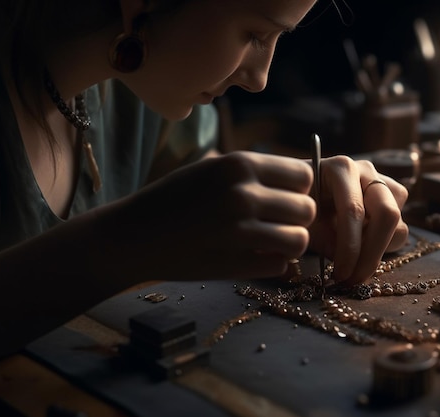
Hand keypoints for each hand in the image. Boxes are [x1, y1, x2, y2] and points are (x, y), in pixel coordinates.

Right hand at [98, 151, 315, 280]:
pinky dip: (272, 265)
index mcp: (239, 164)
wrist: (133, 236)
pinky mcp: (234, 265)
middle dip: (296, 218)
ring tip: (270, 242)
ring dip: (289, 244)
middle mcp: (243, 194)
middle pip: (307, 209)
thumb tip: (302, 179)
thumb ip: (252, 173)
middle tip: (277, 224)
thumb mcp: (211, 169)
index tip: (285, 198)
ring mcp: (240, 231)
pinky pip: (280, 266)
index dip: (299, 189)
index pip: (304, 175)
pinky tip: (254, 258)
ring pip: (300, 240)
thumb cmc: (173, 199)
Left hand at [308, 156, 408, 284]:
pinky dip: (384, 244)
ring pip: (398, 223)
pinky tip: (360, 247)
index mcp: (340, 169)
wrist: (298, 194)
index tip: (339, 275)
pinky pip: (400, 227)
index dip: (350, 248)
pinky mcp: (393, 198)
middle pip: (387, 214)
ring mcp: (383, 182)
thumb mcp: (303, 225)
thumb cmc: (298, 209)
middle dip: (371, 254)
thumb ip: (325, 242)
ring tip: (351, 263)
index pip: (354, 211)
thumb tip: (348, 269)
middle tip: (353, 280)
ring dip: (377, 251)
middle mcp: (366, 170)